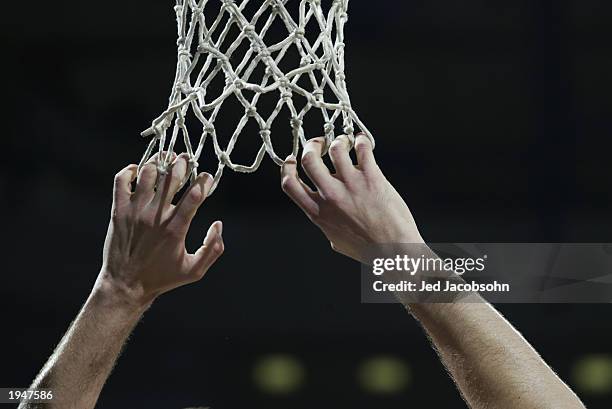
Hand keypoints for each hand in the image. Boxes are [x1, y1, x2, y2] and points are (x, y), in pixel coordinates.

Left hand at [96, 153, 223, 306]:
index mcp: (176, 229)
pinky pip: (121, 181)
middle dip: (183, 163)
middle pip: (171, 178)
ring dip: (158, 162)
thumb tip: (218, 225)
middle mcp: (155, 217)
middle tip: (187, 159)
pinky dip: (130, 171)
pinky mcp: (118, 211)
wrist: (125, 285)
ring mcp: (135, 211)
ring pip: (147, 174)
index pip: (195, 195)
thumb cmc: (162, 278)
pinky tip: (138, 171)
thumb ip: (213, 249)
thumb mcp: (195, 271)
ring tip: (165, 159)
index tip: (208, 177)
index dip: (205, 181)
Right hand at [281, 134, 422, 262]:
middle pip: (308, 159)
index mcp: (318, 212)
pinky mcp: (372, 178)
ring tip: (345, 142)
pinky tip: (362, 142)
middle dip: (311, 145)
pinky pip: (362, 148)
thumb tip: (325, 214)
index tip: (293, 159)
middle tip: (320, 144)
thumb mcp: (335, 240)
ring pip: (335, 148)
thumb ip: (326, 223)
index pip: (290, 184)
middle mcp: (331, 197)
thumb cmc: (368, 250)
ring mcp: (351, 185)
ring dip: (338, 140)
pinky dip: (361, 140)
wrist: (395, 252)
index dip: (287, 167)